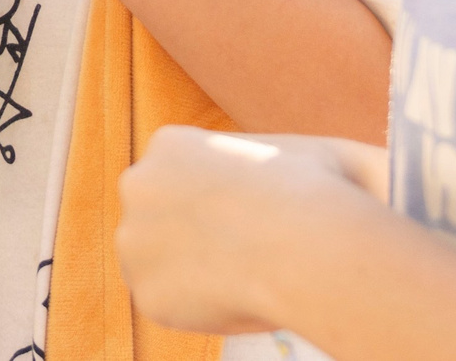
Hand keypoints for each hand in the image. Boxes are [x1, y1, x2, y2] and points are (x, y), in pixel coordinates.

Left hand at [116, 127, 390, 336]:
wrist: (309, 243)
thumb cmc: (321, 191)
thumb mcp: (304, 151)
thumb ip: (279, 162)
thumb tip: (307, 176)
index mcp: (170, 144)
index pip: (181, 178)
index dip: (218, 204)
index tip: (251, 220)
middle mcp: (138, 185)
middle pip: (160, 217)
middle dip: (193, 236)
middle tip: (246, 255)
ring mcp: (134, 240)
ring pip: (161, 263)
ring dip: (195, 273)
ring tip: (248, 277)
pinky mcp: (144, 292)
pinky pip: (173, 306)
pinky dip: (203, 311)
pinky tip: (241, 299)